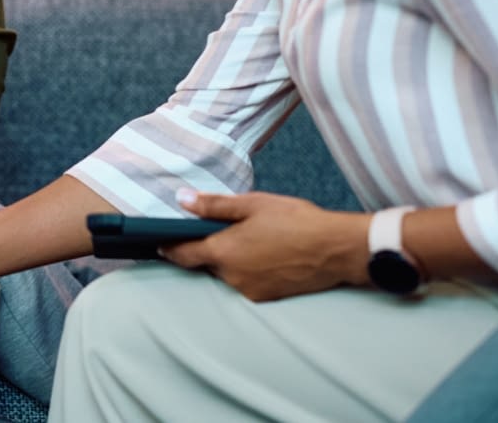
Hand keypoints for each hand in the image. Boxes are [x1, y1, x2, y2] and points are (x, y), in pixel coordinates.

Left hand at [163, 190, 369, 300]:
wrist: (337, 249)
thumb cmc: (296, 221)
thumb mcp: (252, 204)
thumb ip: (213, 205)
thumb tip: (182, 200)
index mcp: (223, 252)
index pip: (182, 255)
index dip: (169, 248)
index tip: (160, 242)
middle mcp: (232, 277)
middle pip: (206, 264)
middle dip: (207, 248)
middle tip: (219, 229)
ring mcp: (250, 290)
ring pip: (227, 273)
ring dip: (230, 259)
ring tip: (250, 238)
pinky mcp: (267, 297)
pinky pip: (246, 282)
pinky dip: (247, 269)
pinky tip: (264, 253)